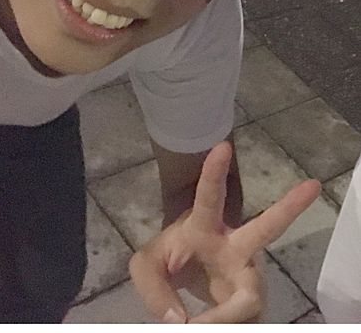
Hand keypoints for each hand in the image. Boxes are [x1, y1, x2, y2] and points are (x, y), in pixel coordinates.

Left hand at [129, 141, 320, 322]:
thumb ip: (153, 288)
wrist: (189, 286)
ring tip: (198, 326)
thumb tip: (181, 321)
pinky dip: (220, 326)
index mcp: (204, 227)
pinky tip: (205, 326)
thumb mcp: (146, 268)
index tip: (222, 146)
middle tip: (312, 186)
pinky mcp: (253, 305)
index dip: (215, 172)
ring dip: (224, 318)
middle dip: (289, 207)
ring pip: (250, 300)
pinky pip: (244, 322)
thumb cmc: (171, 260)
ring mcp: (248, 276)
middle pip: (266, 228)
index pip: (209, 196)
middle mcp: (235, 247)